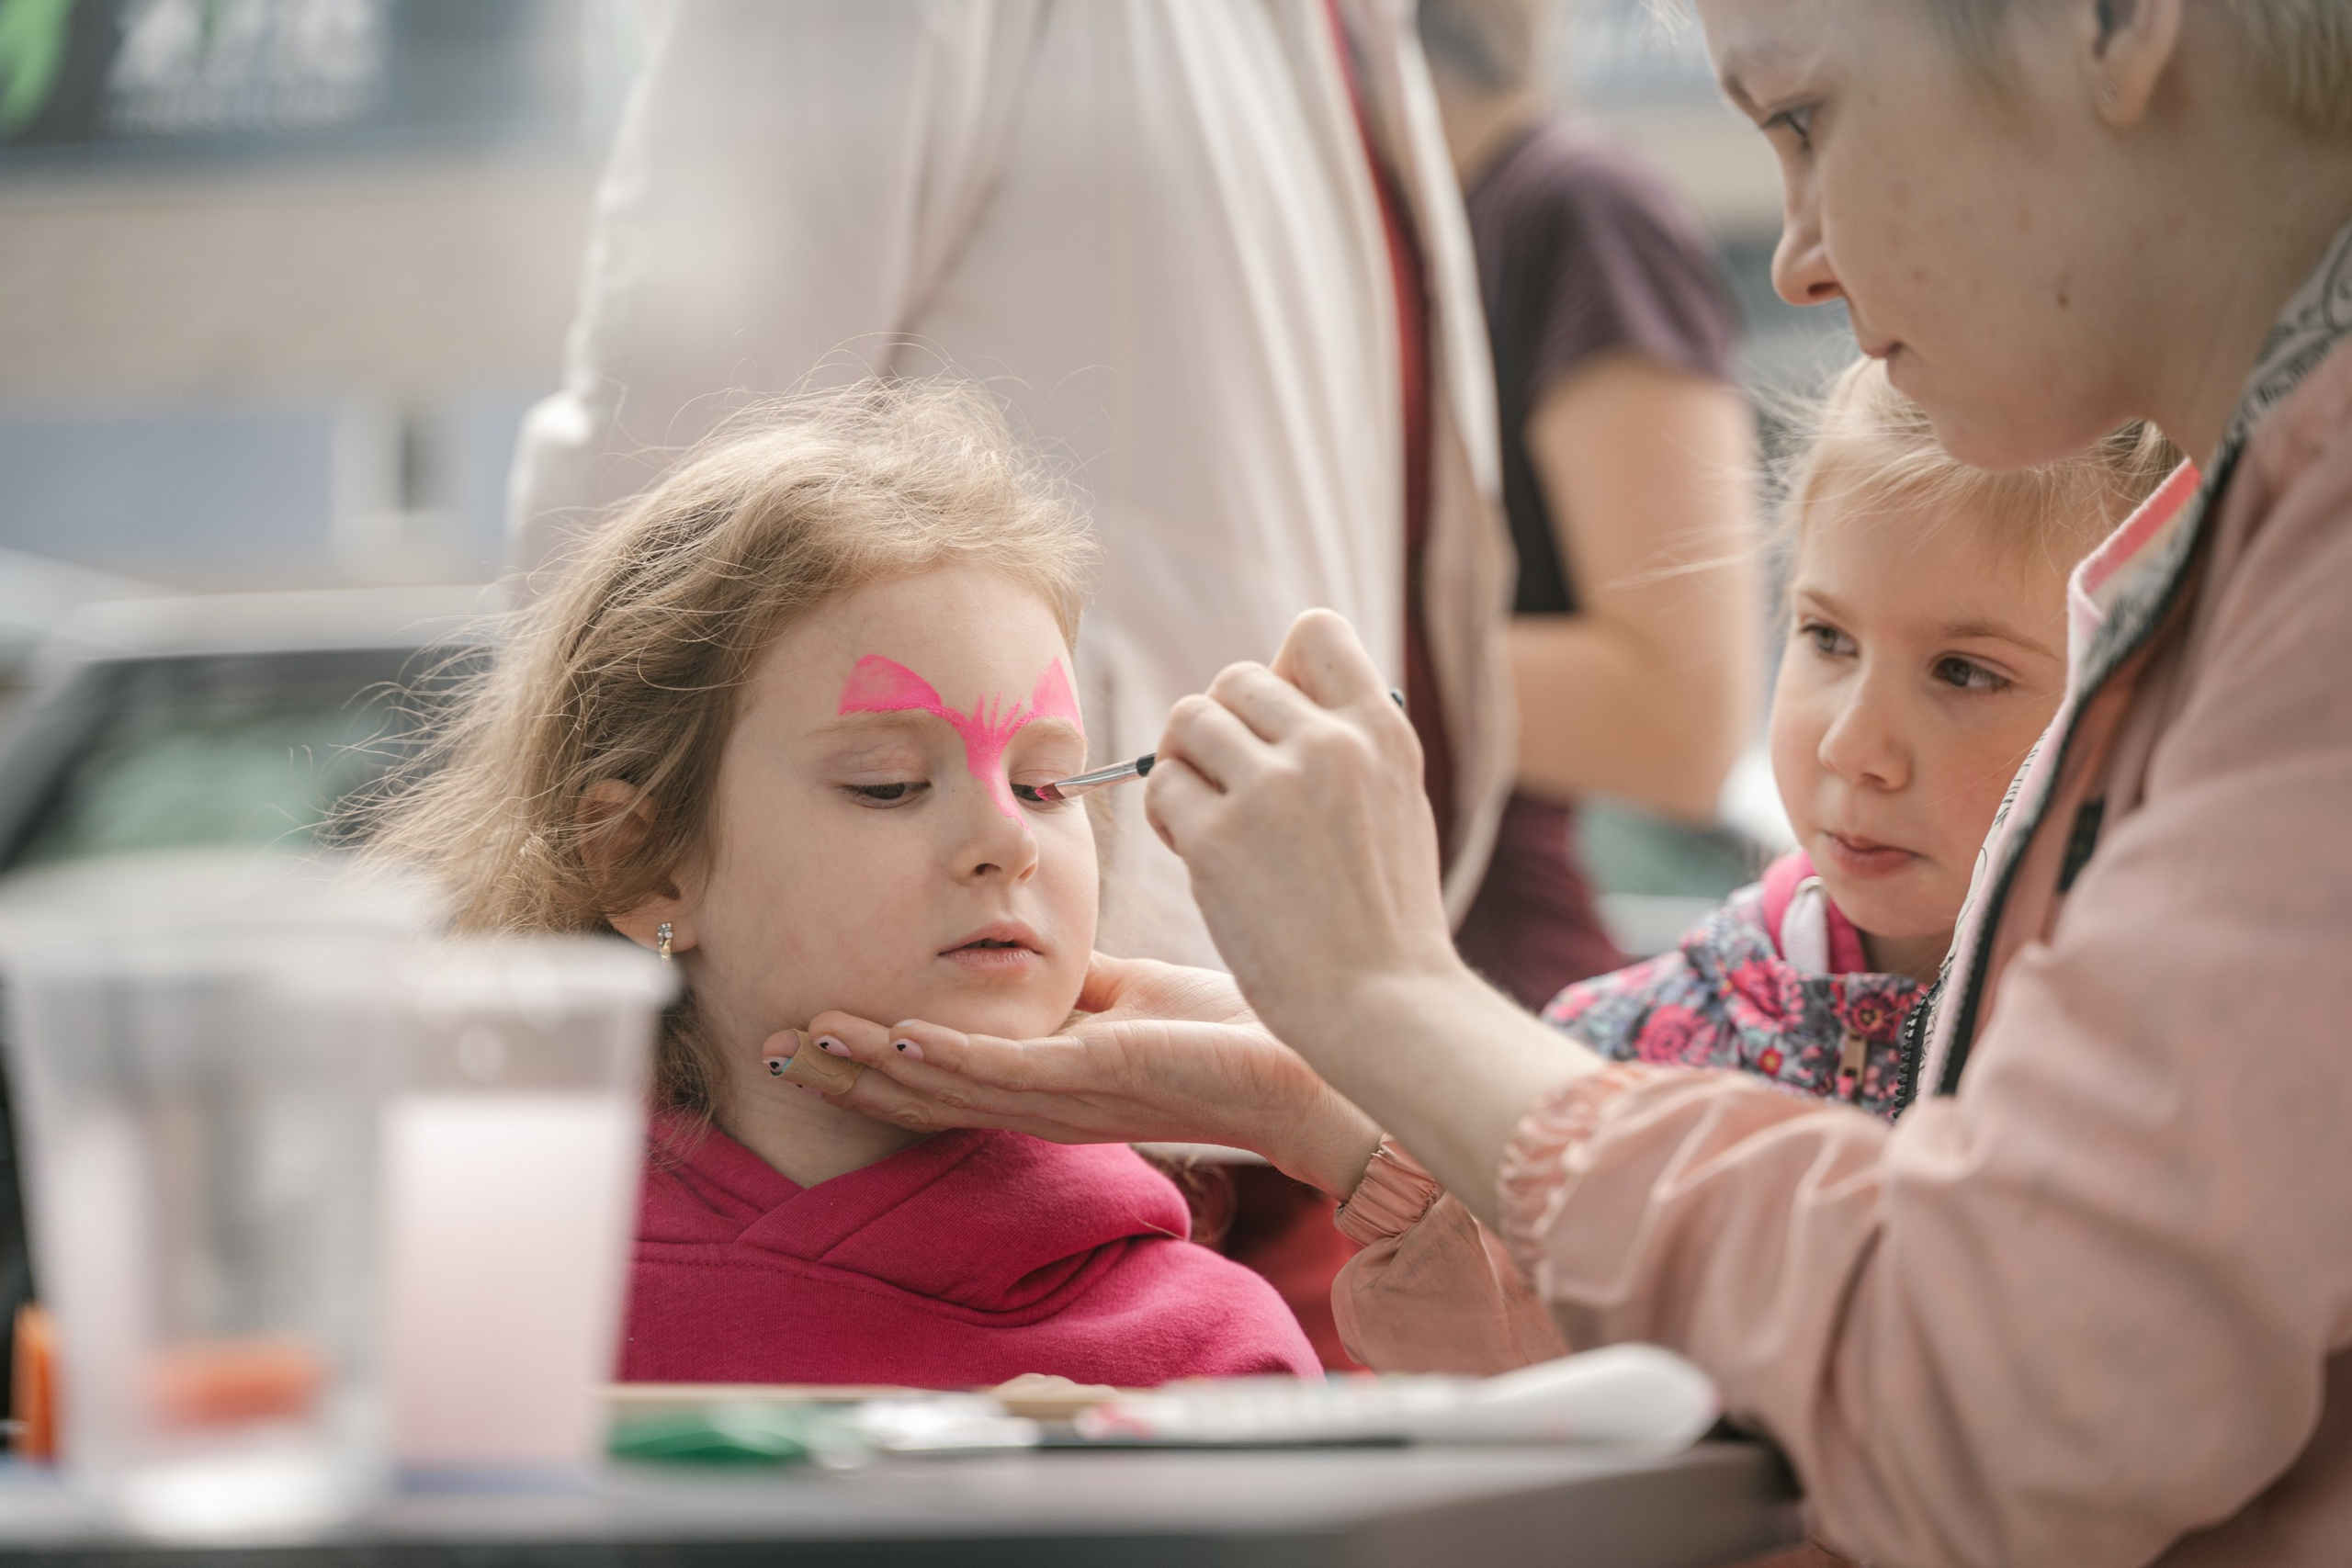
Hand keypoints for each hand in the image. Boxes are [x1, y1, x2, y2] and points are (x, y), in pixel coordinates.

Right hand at [791, 953, 1382, 1197]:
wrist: (1305, 1064)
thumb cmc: (1229, 1029)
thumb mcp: (1130, 994)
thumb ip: (1071, 987)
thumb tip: (1018, 957)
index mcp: (1046, 1080)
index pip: (939, 1075)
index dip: (868, 1057)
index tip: (804, 1029)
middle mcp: (1043, 1102)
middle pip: (920, 1095)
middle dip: (842, 1072)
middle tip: (767, 1045)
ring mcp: (1065, 1098)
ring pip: (945, 1088)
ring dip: (870, 1066)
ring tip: (806, 1042)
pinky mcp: (1096, 1080)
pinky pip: (1004, 1071)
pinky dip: (944, 1058)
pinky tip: (895, 1041)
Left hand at [1142, 610, 1603, 1225]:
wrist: (1383, 1006)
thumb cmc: (1384, 920)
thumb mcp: (1396, 806)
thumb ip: (1348, 746)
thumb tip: (1278, 694)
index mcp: (1382, 732)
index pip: (1314, 631)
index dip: (1280, 672)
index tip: (1278, 731)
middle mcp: (1329, 745)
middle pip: (1233, 681)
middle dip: (1220, 733)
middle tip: (1229, 793)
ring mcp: (1273, 789)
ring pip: (1187, 722)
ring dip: (1184, 767)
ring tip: (1206, 820)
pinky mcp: (1218, 838)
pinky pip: (1162, 786)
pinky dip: (1166, 816)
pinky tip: (1194, 853)